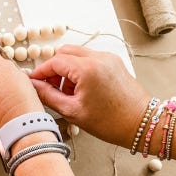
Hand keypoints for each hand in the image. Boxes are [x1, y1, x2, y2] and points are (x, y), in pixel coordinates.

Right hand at [30, 45, 150, 146]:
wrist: (142, 123)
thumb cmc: (111, 122)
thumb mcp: (73, 111)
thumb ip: (48, 96)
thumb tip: (33, 86)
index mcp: (87, 68)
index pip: (54, 61)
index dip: (40, 72)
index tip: (33, 82)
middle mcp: (98, 57)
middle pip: (64, 52)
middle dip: (53, 68)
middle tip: (49, 87)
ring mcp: (107, 58)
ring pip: (76, 54)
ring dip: (66, 68)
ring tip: (67, 91)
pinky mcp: (113, 62)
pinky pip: (89, 58)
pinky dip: (79, 69)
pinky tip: (80, 88)